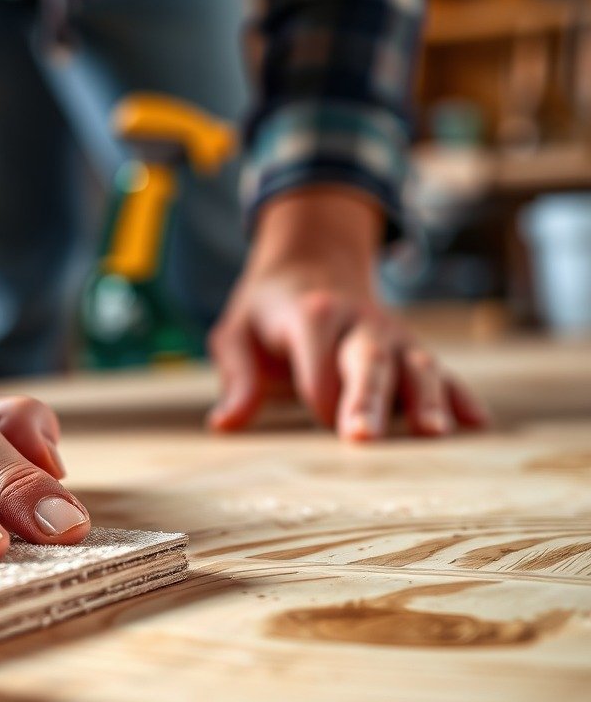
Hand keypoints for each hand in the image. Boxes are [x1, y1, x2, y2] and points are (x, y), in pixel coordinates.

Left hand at [207, 187, 488, 439]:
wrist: (310, 263)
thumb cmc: (265, 312)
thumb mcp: (235, 334)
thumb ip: (235, 377)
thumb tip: (224, 425)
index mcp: (310, 315)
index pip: (316, 364)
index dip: (316, 395)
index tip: (318, 422)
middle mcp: (357, 322)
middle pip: (367, 362)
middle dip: (368, 399)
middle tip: (365, 438)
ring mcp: (391, 335)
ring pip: (414, 364)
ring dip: (426, 398)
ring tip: (435, 435)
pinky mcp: (411, 349)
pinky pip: (441, 371)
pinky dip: (459, 395)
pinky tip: (477, 424)